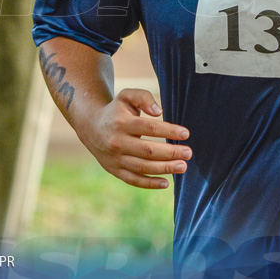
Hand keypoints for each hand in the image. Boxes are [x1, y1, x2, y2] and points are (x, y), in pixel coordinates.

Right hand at [77, 88, 191, 189]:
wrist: (90, 126)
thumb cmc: (116, 110)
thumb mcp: (126, 96)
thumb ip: (143, 97)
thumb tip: (159, 112)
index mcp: (122, 123)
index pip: (149, 128)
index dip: (169, 130)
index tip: (185, 134)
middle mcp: (117, 142)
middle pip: (148, 150)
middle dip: (170, 153)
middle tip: (189, 153)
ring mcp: (115, 158)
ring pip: (142, 167)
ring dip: (164, 169)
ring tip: (183, 167)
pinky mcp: (114, 170)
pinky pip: (133, 180)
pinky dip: (149, 183)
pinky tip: (166, 183)